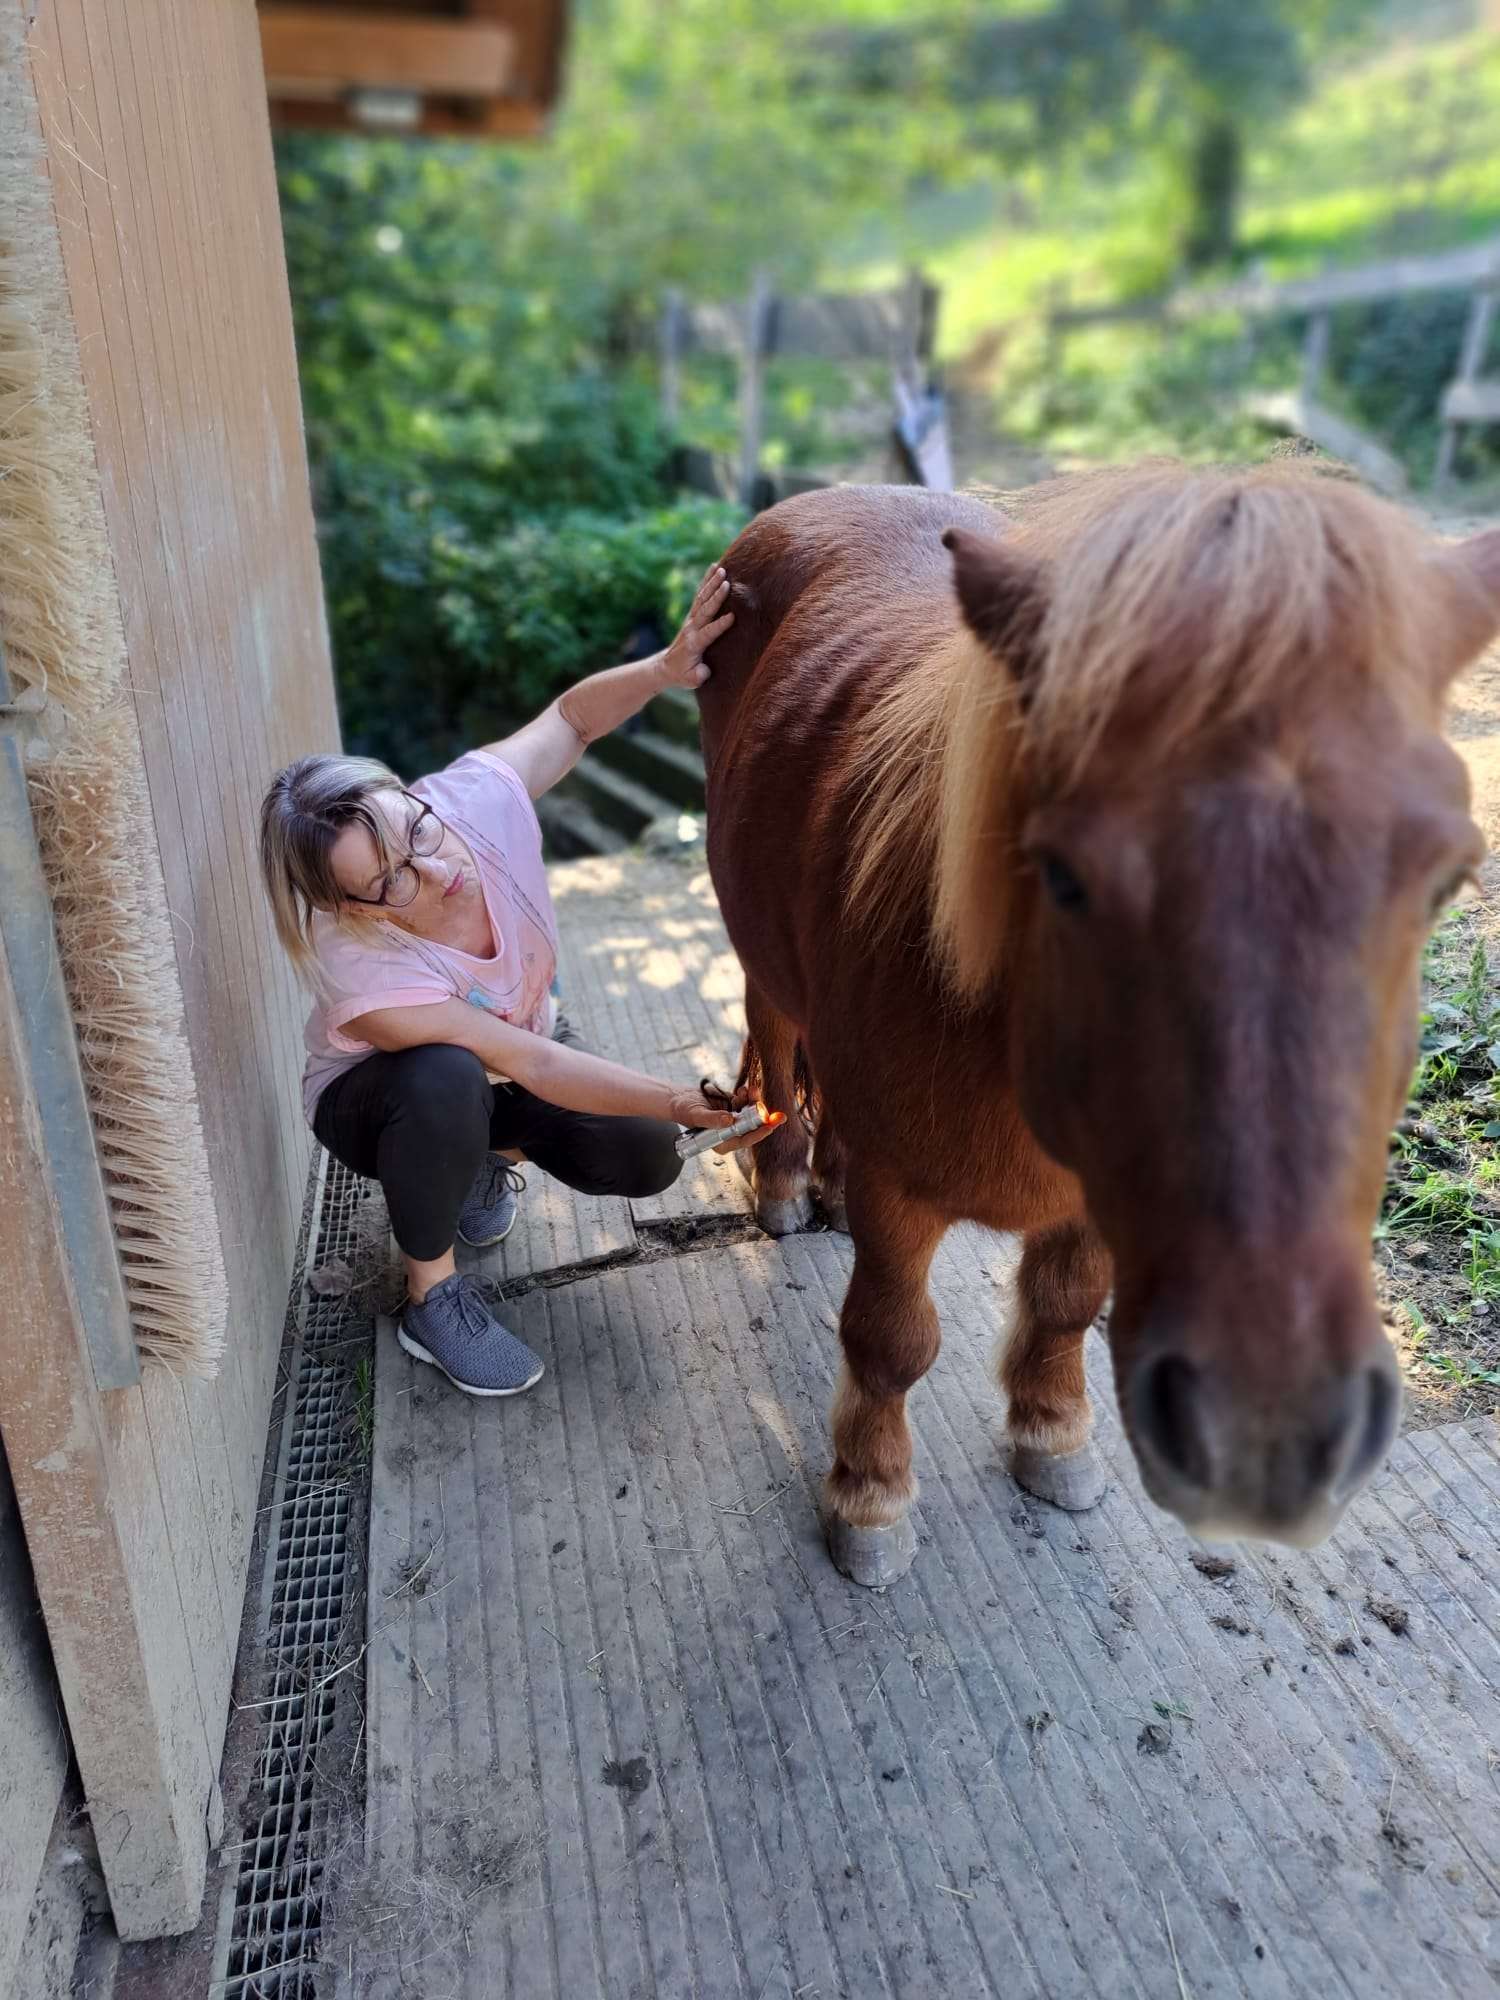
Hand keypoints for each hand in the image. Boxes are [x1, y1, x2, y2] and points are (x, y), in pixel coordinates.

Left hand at [659, 565, 733, 689]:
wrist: (666, 666)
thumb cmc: (682, 675)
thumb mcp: (690, 681)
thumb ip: (698, 675)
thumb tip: (704, 670)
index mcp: (694, 644)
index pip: (708, 632)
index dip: (719, 625)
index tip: (731, 617)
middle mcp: (692, 627)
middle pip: (705, 609)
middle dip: (716, 596)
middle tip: (726, 582)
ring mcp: (691, 618)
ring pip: (702, 598)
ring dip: (712, 583)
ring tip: (722, 569)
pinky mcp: (693, 614)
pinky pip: (700, 594)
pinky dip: (706, 580)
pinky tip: (714, 566)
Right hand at [666, 1084, 780, 1153]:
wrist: (679, 1099)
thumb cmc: (684, 1111)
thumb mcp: (697, 1116)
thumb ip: (712, 1120)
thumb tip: (730, 1120)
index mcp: (722, 1142)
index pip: (745, 1140)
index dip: (759, 1133)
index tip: (769, 1126)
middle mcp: (730, 1133)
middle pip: (752, 1126)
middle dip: (759, 1113)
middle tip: (762, 1101)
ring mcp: (732, 1119)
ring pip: (751, 1112)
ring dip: (753, 1100)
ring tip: (750, 1090)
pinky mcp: (732, 1107)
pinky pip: (745, 1102)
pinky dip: (746, 1095)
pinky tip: (742, 1089)